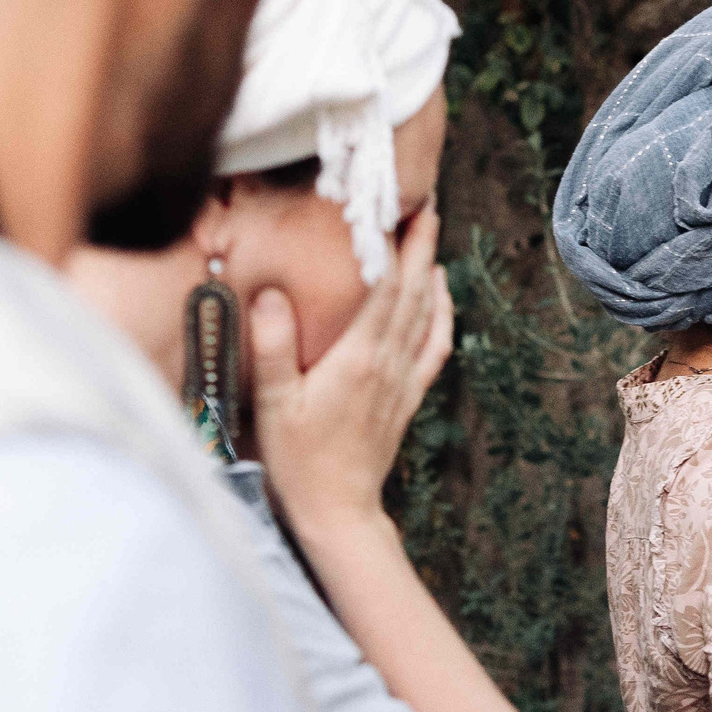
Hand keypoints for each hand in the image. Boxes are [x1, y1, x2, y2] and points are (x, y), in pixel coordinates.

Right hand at [250, 206, 453, 535]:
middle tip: (424, 203)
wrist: (338, 509)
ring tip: (430, 234)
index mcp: (360, 358)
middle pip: (415, 292)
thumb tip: (269, 293)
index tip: (405, 208)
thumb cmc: (300, 459)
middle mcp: (390, 363)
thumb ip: (273, 347)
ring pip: (428, 314)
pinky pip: (434, 345)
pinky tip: (439, 295)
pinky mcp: (408, 396)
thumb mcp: (276, 404)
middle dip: (422, 245)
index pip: (389, 288)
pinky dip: (441, 313)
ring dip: (432, 272)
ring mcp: (403, 379)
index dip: (401, 246)